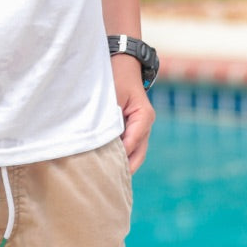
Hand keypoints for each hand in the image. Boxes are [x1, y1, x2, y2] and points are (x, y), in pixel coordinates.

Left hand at [111, 53, 155, 172]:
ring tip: (104, 179)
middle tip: (106, 184)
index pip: (132, 143)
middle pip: (136, 155)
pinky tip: (104, 165)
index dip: (119, 156)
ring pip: (132, 153)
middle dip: (123, 169)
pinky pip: (126, 146)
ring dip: (120, 163)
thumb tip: (100, 139)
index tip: (105, 171)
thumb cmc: (116, 76)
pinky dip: (118, 155)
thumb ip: (110, 117)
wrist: (122, 62)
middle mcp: (145, 125)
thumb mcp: (112, 95)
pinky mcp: (131, 127)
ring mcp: (140, 128)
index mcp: (144, 117)